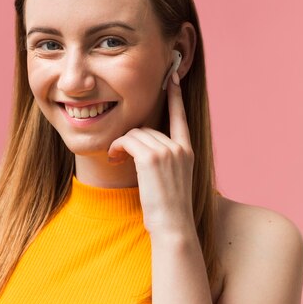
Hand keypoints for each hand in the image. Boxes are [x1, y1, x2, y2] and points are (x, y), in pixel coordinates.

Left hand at [107, 71, 195, 236]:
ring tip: (116, 160)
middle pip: (146, 128)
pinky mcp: (152, 157)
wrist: (173, 227)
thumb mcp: (171, 180)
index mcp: (187, 151)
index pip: (181, 116)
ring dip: (121, 145)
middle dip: (129, 140)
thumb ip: (163, 160)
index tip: (171, 77)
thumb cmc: (168, 211)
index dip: (176, 96)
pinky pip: (127, 140)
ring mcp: (167, 151)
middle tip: (119, 155)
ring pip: (135, 134)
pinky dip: (117, 147)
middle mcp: (180, 147)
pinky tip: (115, 159)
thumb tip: (140, 148)